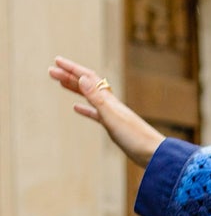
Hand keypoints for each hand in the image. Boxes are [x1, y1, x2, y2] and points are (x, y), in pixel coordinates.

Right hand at [48, 56, 164, 166]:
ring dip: (75, 88)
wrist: (154, 155)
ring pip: (90, 97)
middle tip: (51, 70)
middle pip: (87, 85)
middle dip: (69, 76)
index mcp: (109, 99)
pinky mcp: (114, 127)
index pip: (88, 78)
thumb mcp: (112, 117)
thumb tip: (82, 77)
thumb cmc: (135, 137)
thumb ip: (97, 98)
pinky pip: (96, 114)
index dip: (72, 68)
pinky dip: (85, 109)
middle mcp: (111, 104)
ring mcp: (113, 115)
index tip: (56, 61)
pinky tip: (76, 108)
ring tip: (60, 83)